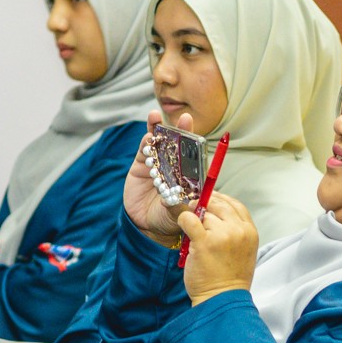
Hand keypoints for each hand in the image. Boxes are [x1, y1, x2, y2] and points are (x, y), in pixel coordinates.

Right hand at [123, 110, 188, 245]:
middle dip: (182, 131)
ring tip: (156, 116)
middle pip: (179, 146)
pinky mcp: (141, 165)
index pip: (195, 159)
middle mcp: (174, 167)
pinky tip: (148, 132)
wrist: (144, 226)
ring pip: (160, 143)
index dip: (197, 147)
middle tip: (185, 118)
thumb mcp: (176, 216)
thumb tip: (184, 201)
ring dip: (160, 129)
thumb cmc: (166, 221)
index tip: (200, 137)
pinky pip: (144, 150)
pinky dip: (146, 141)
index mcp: (187, 177)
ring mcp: (158, 164)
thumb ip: (179, 207)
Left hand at [179, 193, 257, 304]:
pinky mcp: (204, 242)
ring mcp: (222, 235)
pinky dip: (183, 219)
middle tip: (195, 210)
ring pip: (204, 213)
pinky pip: (189, 219)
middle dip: (205, 205)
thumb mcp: (244, 251)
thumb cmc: (230, 280)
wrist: (222, 299)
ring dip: (196, 220)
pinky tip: (183, 227)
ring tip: (193, 233)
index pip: (236, 205)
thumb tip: (216, 215)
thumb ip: (235, 231)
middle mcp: (239, 231)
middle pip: (220, 205)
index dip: (221, 200)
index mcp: (250, 232)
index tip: (210, 201)